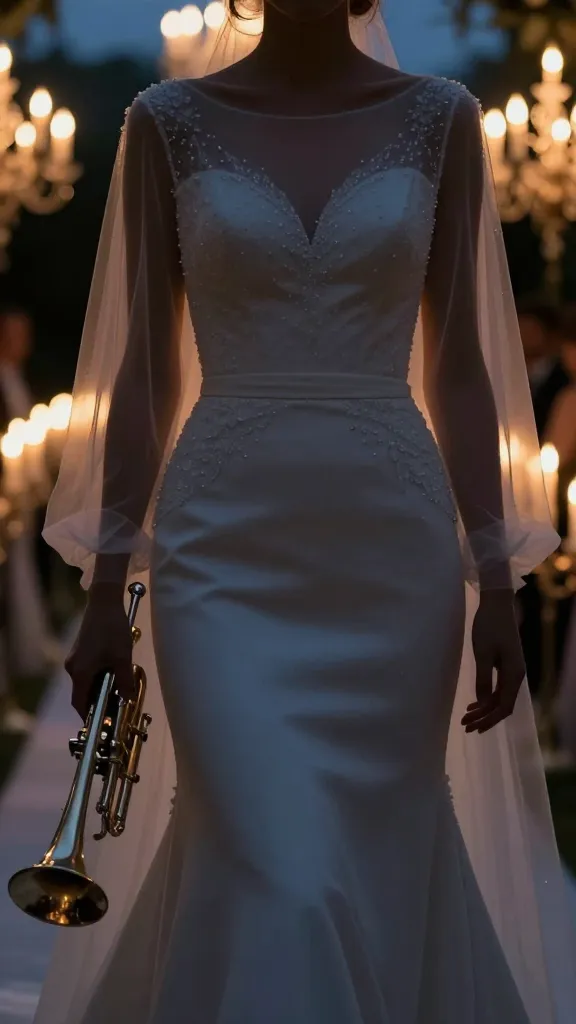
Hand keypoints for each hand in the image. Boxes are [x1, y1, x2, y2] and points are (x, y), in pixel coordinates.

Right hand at [65, 585, 134, 720]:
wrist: (104, 602)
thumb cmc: (113, 629)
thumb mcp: (122, 657)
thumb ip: (124, 681)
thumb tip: (127, 700)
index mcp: (80, 672)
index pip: (80, 703)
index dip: (89, 715)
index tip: (101, 722)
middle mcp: (73, 667)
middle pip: (82, 693)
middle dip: (97, 701)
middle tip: (115, 706)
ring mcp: (75, 658)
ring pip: (85, 681)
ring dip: (99, 687)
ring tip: (118, 689)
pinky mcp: (80, 650)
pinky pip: (87, 670)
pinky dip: (98, 676)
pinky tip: (113, 671)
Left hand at [461, 590, 525, 734]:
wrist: (496, 604)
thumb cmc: (488, 626)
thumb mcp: (483, 653)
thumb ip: (483, 679)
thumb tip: (483, 703)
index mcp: (514, 674)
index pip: (504, 707)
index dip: (489, 720)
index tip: (473, 727)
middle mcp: (516, 675)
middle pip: (503, 705)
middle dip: (484, 717)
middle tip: (465, 725)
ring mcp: (512, 670)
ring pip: (500, 698)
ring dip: (484, 709)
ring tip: (466, 717)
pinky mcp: (506, 664)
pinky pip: (498, 688)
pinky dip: (486, 697)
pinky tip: (474, 703)